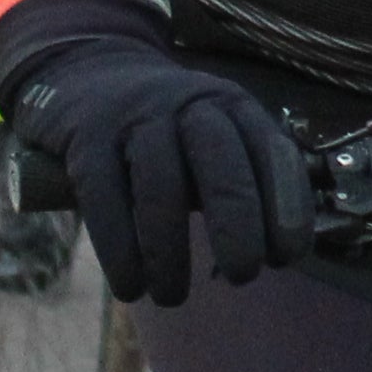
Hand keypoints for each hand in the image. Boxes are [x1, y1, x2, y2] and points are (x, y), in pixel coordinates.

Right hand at [0, 8, 310, 305]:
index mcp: (231, 105)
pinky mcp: (86, 138)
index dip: (285, 207)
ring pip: (160, 187)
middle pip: (220, 165)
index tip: (284, 258)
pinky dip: (120, 251)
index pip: (271, 151)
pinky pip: (105, 199)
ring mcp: (134, 117)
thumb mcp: (211, 136)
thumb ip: (242, 182)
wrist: (87, 75)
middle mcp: (187, 104)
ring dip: (170, 252)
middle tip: (243, 277)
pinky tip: (131, 287)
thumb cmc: (165, 130)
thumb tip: (276, 255)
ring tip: (172, 297)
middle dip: (237, 226)